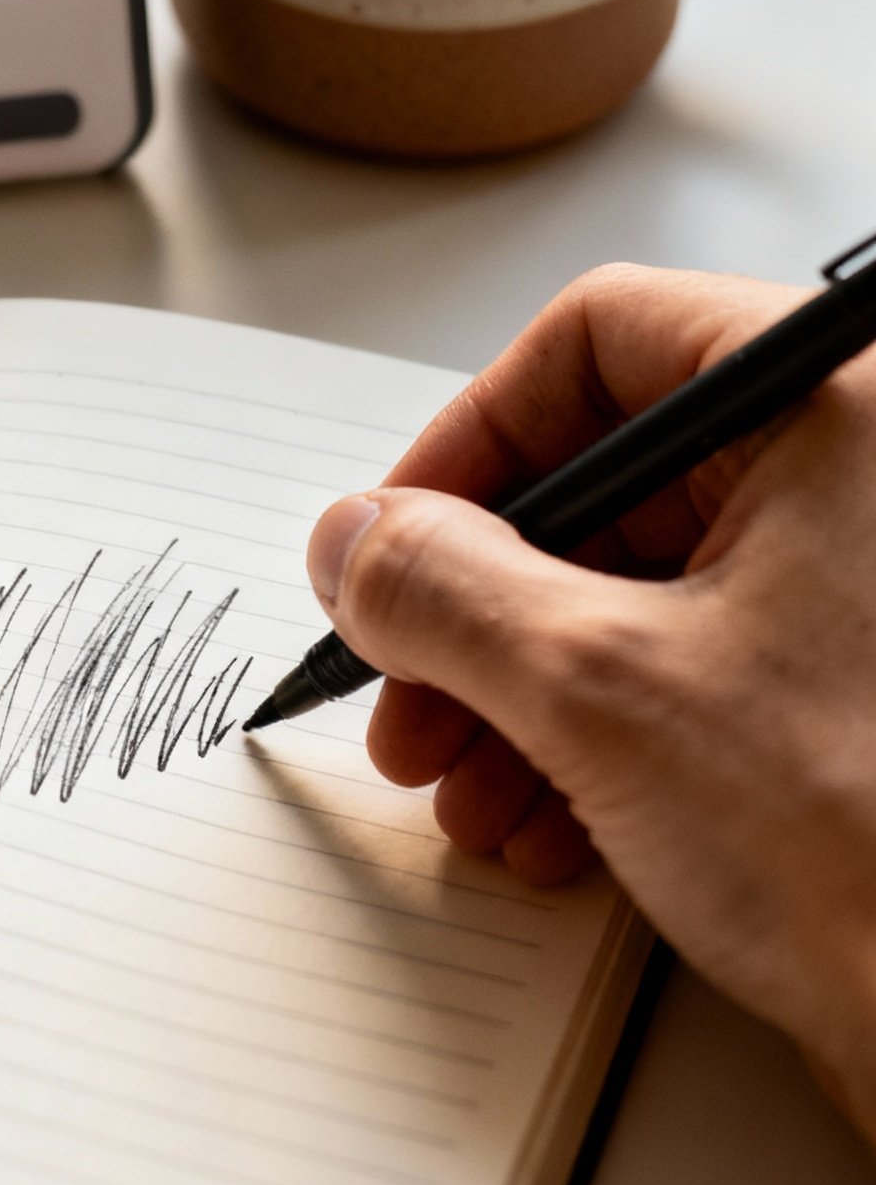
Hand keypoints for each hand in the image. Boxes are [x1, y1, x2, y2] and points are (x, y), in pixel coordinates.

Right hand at [306, 264, 875, 1143]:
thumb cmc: (875, 844)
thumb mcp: (601, 691)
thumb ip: (445, 591)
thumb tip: (360, 545)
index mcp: (837, 405)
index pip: (602, 340)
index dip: (471, 441)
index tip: (394, 534)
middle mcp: (861, 474)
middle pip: (612, 479)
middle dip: (482, 602)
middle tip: (408, 686)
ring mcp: (864, 582)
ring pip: (644, 583)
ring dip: (522, 685)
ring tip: (465, 787)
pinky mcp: (859, 688)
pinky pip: (698, 662)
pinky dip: (602, 735)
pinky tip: (546, 825)